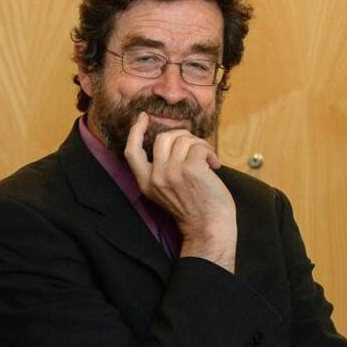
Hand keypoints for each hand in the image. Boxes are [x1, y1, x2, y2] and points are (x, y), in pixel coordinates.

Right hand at [124, 113, 236, 271]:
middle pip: (162, 137)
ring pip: (183, 139)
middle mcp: (155, 177)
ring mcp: (172, 172)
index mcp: (146, 183)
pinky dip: (210, 152)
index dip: (136, 131)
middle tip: (196, 147)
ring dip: (200, 145)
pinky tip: (215, 165)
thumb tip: (172, 140)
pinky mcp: (191, 169)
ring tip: (208, 159)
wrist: (208, 228)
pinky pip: (199, 146)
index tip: (143, 118)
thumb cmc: (193, 210)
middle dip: (183, 136)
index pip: (132, 151)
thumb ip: (161, 170)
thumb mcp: (165, 192)